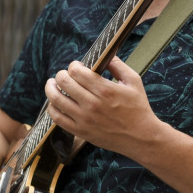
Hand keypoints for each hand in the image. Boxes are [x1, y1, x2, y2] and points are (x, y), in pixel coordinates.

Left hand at [44, 56, 164, 157]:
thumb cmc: (138, 107)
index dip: (74, 66)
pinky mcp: (81, 132)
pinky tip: (55, 102)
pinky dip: (52, 108)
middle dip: (61, 74)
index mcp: (105, 90)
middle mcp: (92, 104)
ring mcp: (85, 119)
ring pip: (57, 99)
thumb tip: (104, 55)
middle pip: (64, 82)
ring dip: (51, 88)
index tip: (77, 67)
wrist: (141, 137)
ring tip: (52, 84)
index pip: (77, 71)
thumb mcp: (134, 81)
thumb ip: (118, 65)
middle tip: (64, 74)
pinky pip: (58, 118)